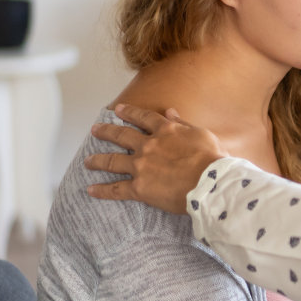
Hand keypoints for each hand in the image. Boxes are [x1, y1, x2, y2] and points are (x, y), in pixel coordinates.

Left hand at [85, 103, 227, 214]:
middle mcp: (148, 146)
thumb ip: (183, 124)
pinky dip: (102, 190)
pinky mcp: (139, 188)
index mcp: (165, 131)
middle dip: (106, 132)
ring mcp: (141, 167)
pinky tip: (91, 190)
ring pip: (112, 161)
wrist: (211, 183)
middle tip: (95, 130)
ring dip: (98, 160)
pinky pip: (116, 189)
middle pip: (121, 135)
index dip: (129, 112)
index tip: (119, 109)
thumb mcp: (202, 134)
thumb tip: (171, 112)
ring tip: (88, 161)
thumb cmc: (212, 159)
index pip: (143, 117)